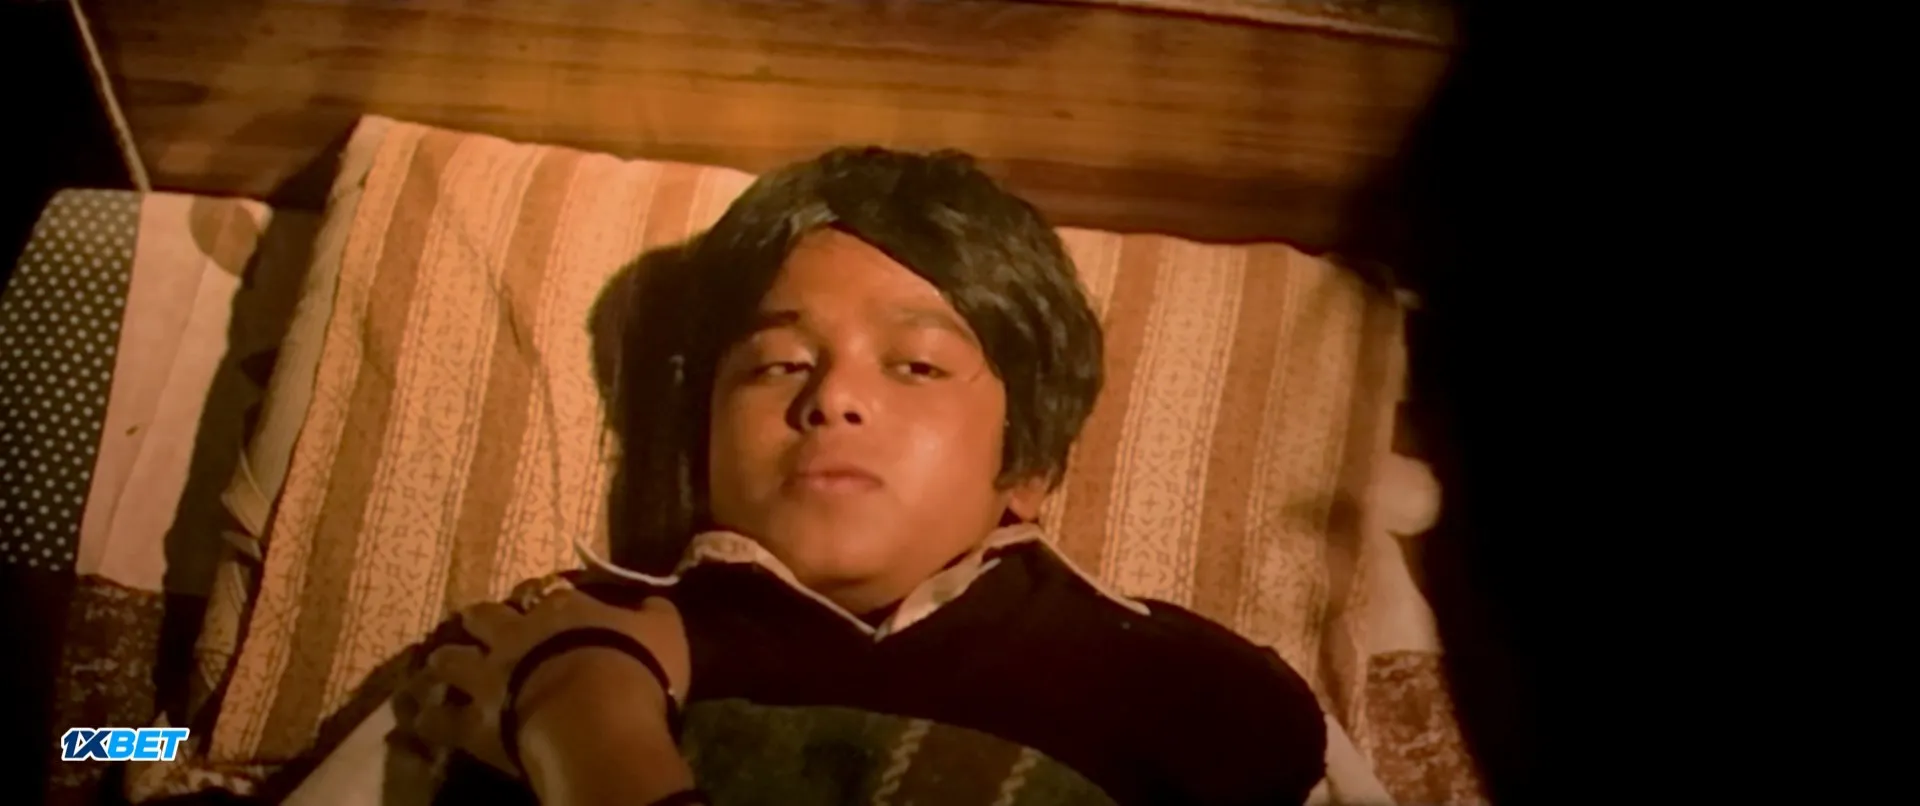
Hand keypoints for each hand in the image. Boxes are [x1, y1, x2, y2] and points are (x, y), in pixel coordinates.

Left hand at [407, 585, 689, 775]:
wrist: (597, 717)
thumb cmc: (637, 668)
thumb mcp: (664, 630)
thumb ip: (653, 612)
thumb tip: (650, 600)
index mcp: (563, 609)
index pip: (547, 594)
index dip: (543, 600)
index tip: (544, 605)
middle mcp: (517, 635)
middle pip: (487, 617)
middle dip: (481, 619)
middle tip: (478, 623)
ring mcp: (491, 677)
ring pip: (451, 659)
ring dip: (446, 660)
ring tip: (440, 664)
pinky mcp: (475, 721)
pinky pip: (441, 719)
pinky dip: (431, 717)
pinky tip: (424, 718)